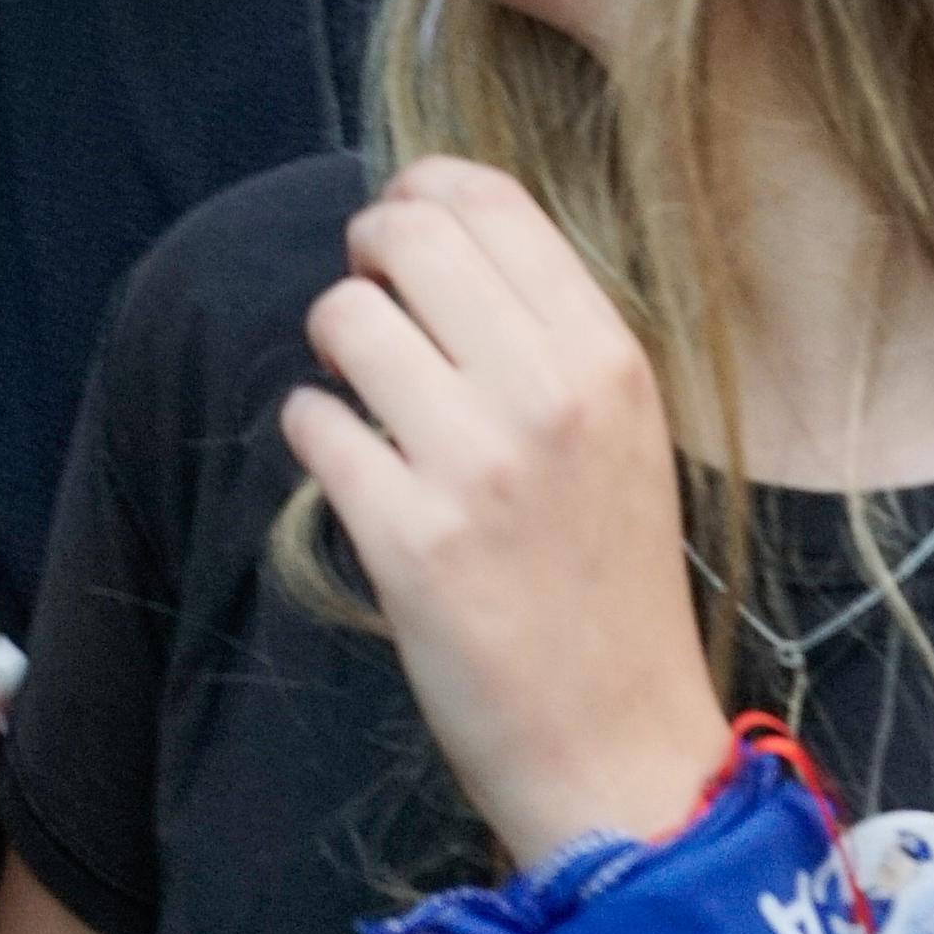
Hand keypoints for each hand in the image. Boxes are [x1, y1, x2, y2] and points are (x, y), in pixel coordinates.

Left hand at [277, 157, 727, 867]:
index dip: (420, 190)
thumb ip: (547, 330)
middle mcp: (547, 396)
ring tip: (363, 396)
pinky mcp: (406, 539)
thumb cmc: (609, 577)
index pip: (489, 200)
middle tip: (371, 305)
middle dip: (365, 254)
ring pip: (342, 318)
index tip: (401, 233)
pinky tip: (353, 472)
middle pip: (406, 234)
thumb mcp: (623, 431)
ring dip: (333, 351)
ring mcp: (474, 467)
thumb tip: (434, 226)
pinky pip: (310, 422)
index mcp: (608, 359)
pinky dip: (314, 435)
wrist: (617, 742)